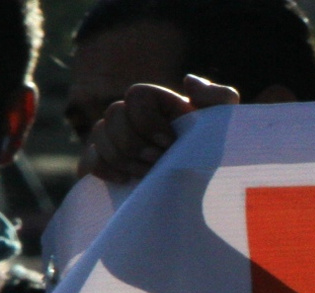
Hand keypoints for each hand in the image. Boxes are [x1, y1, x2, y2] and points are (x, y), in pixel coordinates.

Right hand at [79, 75, 238, 183]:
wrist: (204, 187)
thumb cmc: (215, 151)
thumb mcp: (224, 123)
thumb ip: (217, 97)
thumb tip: (188, 82)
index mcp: (157, 103)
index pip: (136, 95)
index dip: (148, 119)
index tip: (169, 142)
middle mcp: (132, 116)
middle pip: (113, 115)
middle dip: (134, 142)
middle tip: (158, 161)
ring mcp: (116, 139)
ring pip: (99, 136)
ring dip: (122, 158)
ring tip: (147, 175)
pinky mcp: (107, 163)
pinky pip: (90, 160)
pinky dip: (104, 169)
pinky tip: (125, 181)